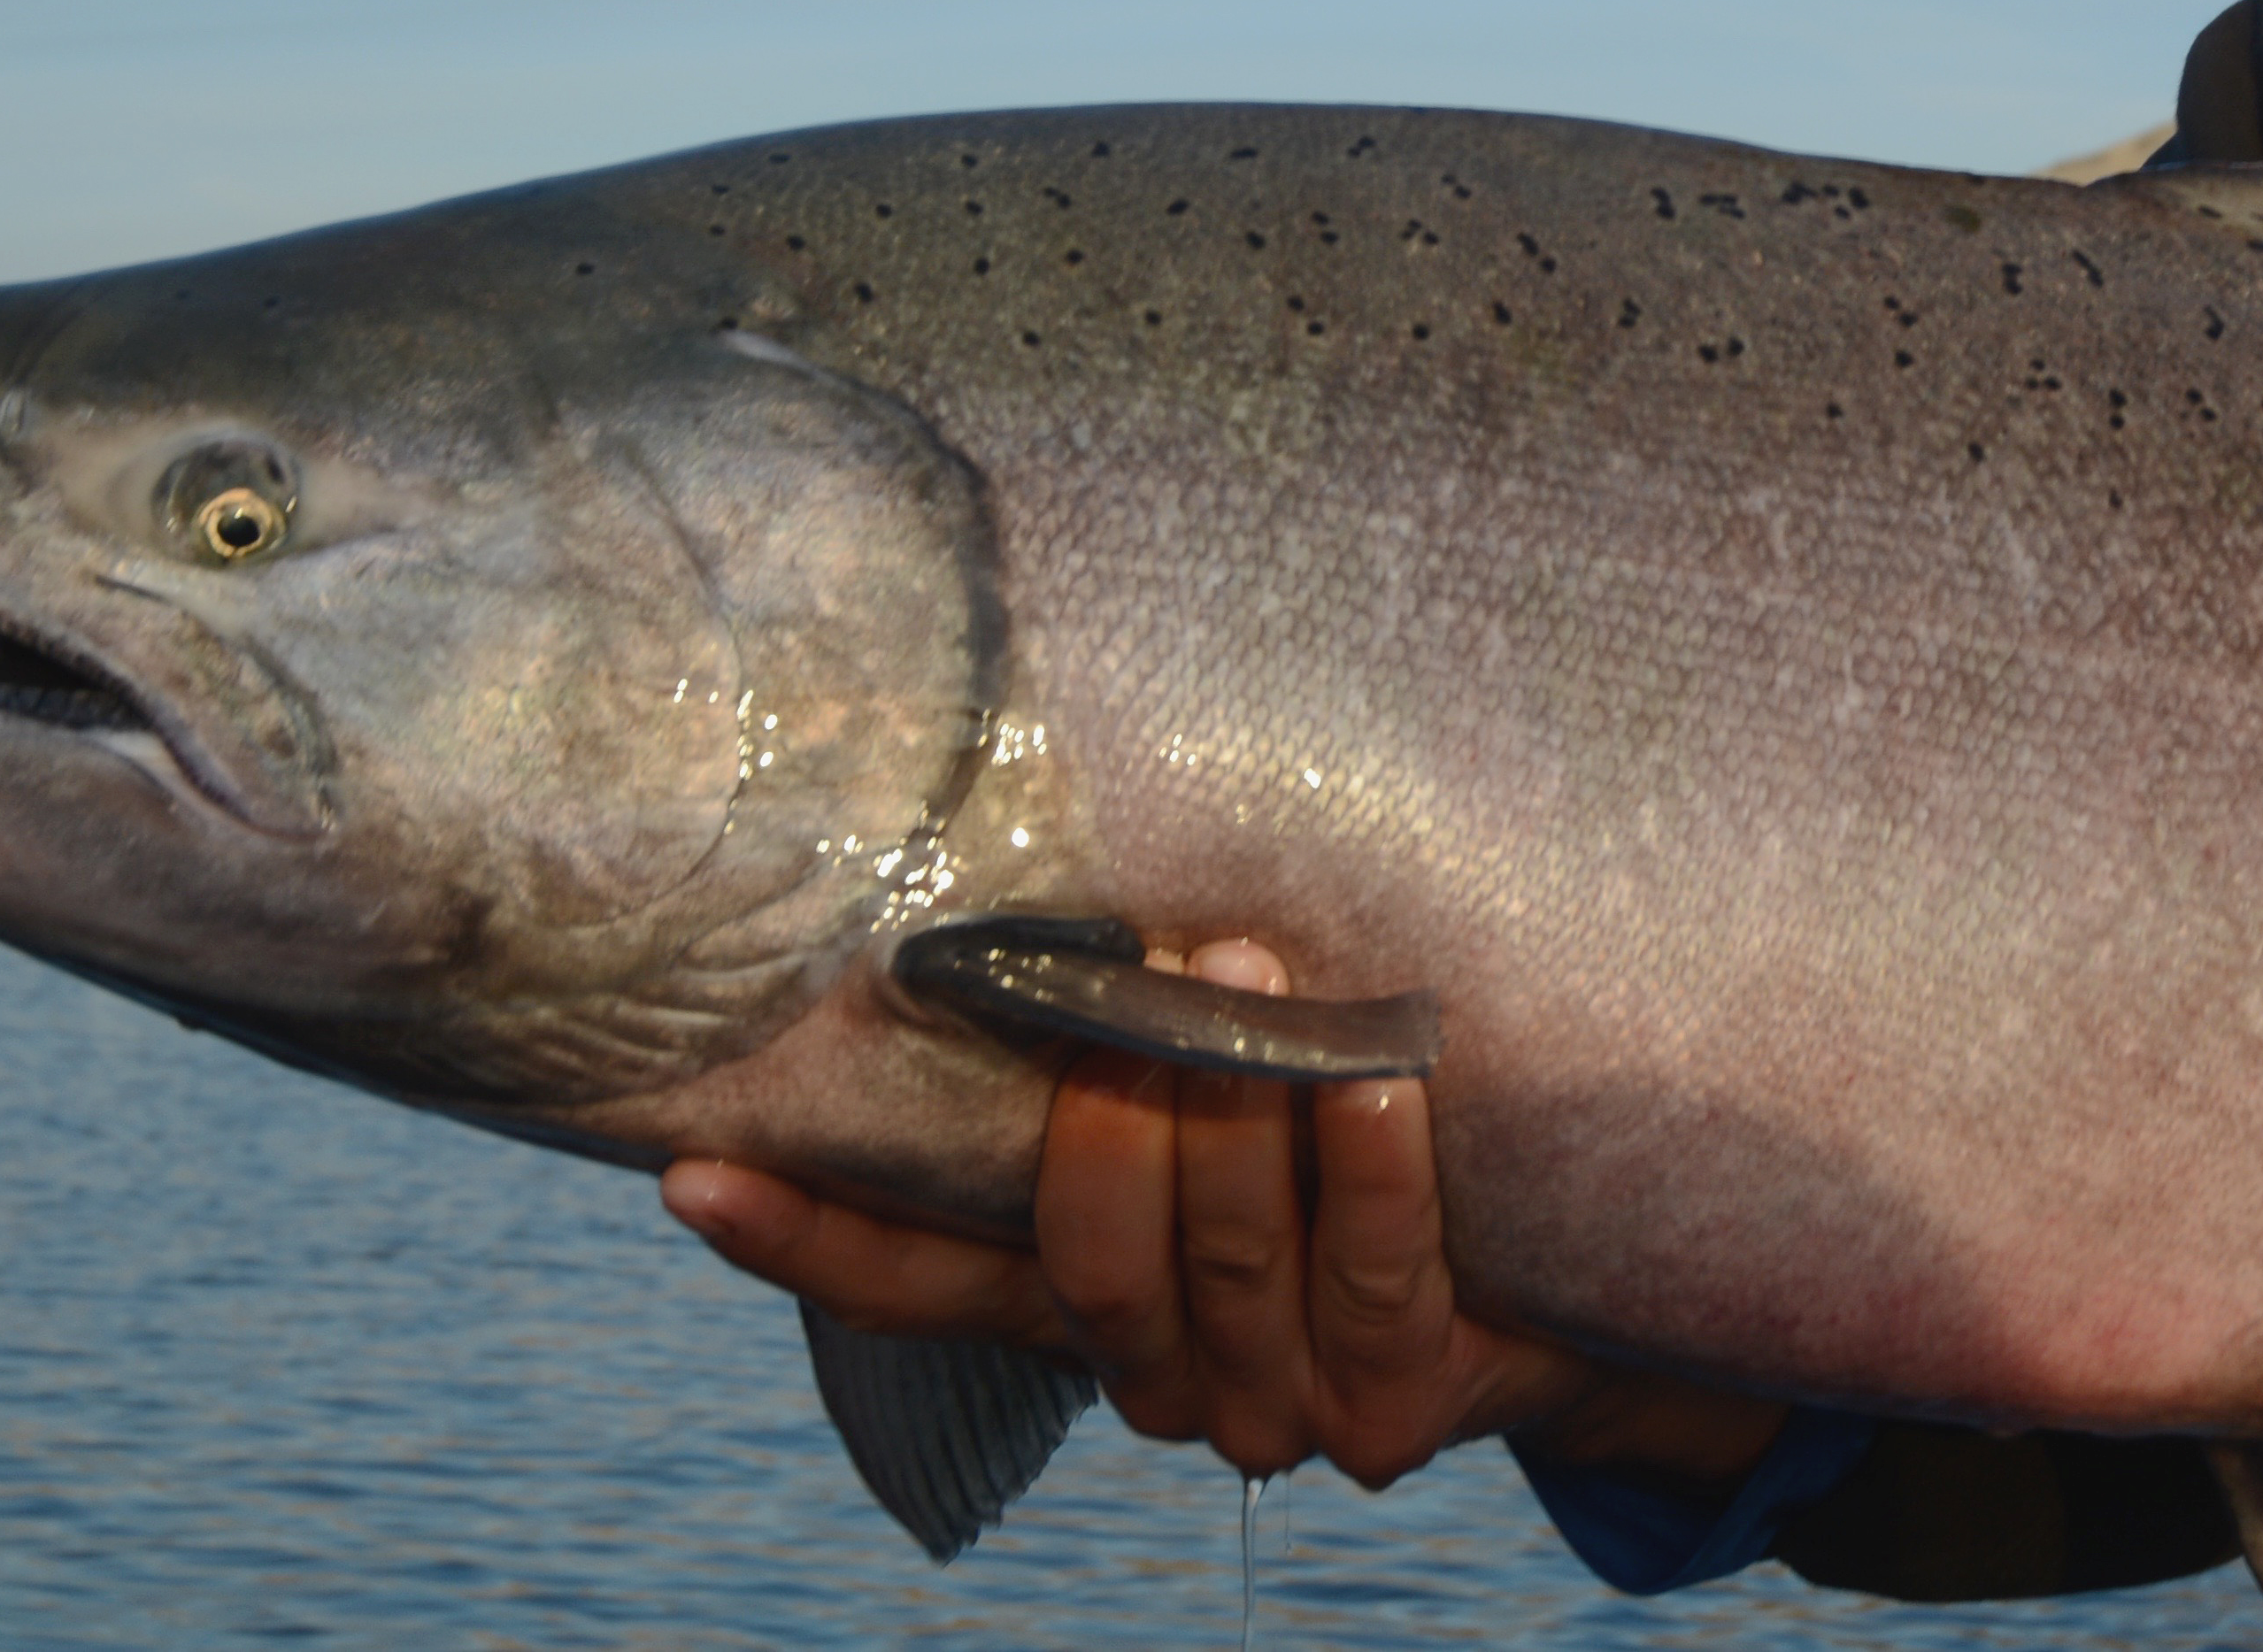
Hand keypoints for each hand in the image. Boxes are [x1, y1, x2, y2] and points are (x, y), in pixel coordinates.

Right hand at [664, 938, 1786, 1493]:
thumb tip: (1041, 855)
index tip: (694, 1171)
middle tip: (1132, 976)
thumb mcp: (1228, 1089)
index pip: (921, 1283)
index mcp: (1091, 1311)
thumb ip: (1131, 1038)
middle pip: (1091, 1261)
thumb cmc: (1363, 1134)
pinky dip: (1376, 1164)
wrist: (1568, 1261)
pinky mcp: (1404, 1403)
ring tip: (1250, 970)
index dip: (812, 1238)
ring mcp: (1282, 1408)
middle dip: (1109, 1115)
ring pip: (1227, 1263)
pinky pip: (1378, 1272)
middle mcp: (1166, 1380)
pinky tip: (1385, 1077)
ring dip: (1240, 1109)